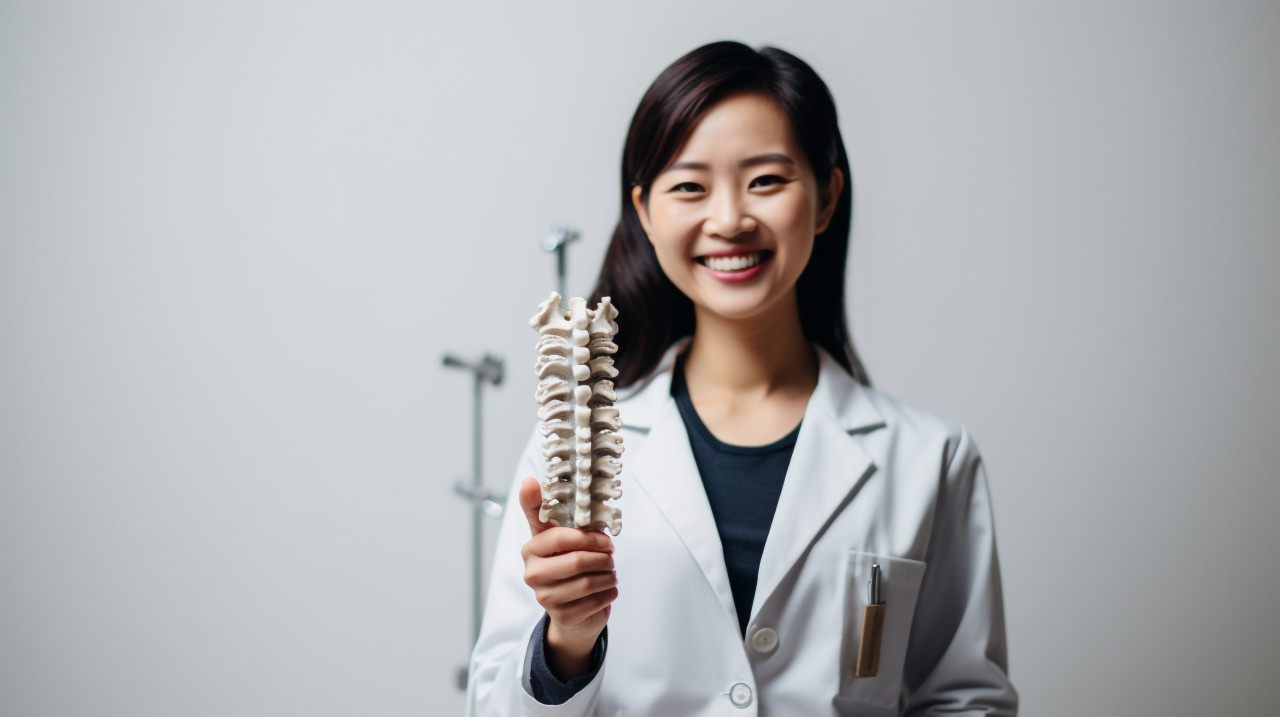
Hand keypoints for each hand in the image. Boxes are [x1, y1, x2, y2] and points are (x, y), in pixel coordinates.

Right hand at [519, 477, 617, 679]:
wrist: (571, 607)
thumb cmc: (565, 562)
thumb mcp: (555, 533)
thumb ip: (542, 507)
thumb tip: (528, 480)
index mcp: (530, 549)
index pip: (560, 538)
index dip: (589, 538)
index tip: (606, 539)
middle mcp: (532, 574)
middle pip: (577, 562)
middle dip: (603, 558)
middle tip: (611, 555)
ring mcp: (545, 598)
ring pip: (589, 582)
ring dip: (609, 575)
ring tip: (609, 572)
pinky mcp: (562, 617)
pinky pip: (596, 601)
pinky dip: (609, 592)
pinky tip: (607, 589)